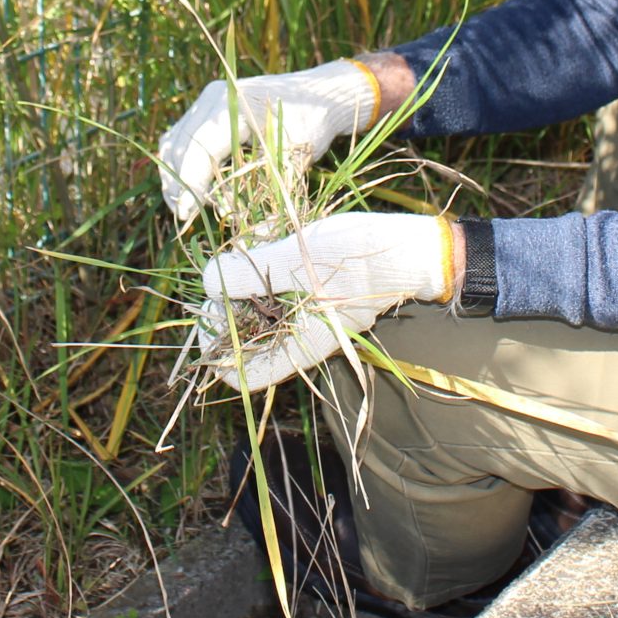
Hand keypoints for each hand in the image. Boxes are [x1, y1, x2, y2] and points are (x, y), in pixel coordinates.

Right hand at [156, 61, 380, 220]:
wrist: (318, 95)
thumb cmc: (312, 123)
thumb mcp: (296, 156)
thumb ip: (269, 188)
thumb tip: (244, 227)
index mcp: (235, 105)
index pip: (199, 149)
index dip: (189, 183)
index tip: (186, 214)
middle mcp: (214, 98)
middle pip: (179, 146)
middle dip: (178, 185)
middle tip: (186, 217)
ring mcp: (207, 100)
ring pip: (173, 142)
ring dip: (175, 175)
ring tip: (187, 206)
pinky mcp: (207, 108)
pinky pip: (180, 137)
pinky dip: (181, 162)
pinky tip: (193, 187)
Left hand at [193, 212, 453, 390]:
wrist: (411, 252)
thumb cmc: (362, 261)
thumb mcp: (299, 260)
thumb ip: (249, 272)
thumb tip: (206, 281)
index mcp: (295, 349)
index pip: (235, 375)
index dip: (213, 346)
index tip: (209, 307)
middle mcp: (296, 341)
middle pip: (237, 341)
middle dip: (222, 306)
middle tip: (225, 267)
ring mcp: (303, 321)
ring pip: (251, 314)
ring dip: (241, 284)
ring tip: (250, 249)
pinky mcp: (309, 299)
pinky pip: (272, 295)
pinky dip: (262, 272)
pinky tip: (268, 242)